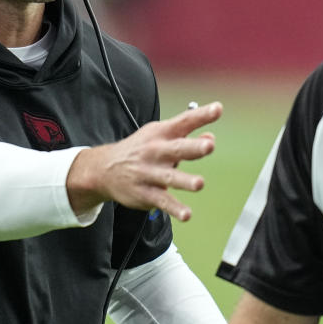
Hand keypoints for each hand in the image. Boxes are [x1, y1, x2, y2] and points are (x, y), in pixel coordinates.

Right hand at [66, 102, 222, 220]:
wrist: (105, 168)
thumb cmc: (141, 149)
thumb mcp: (160, 136)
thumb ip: (186, 136)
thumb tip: (211, 138)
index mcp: (161, 133)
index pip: (184, 121)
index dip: (202, 115)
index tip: (217, 109)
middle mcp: (155, 151)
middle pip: (177, 149)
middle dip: (193, 147)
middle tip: (209, 146)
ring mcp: (149, 173)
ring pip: (169, 178)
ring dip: (185, 181)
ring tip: (199, 184)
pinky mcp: (145, 193)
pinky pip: (162, 201)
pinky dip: (174, 209)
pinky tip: (186, 214)